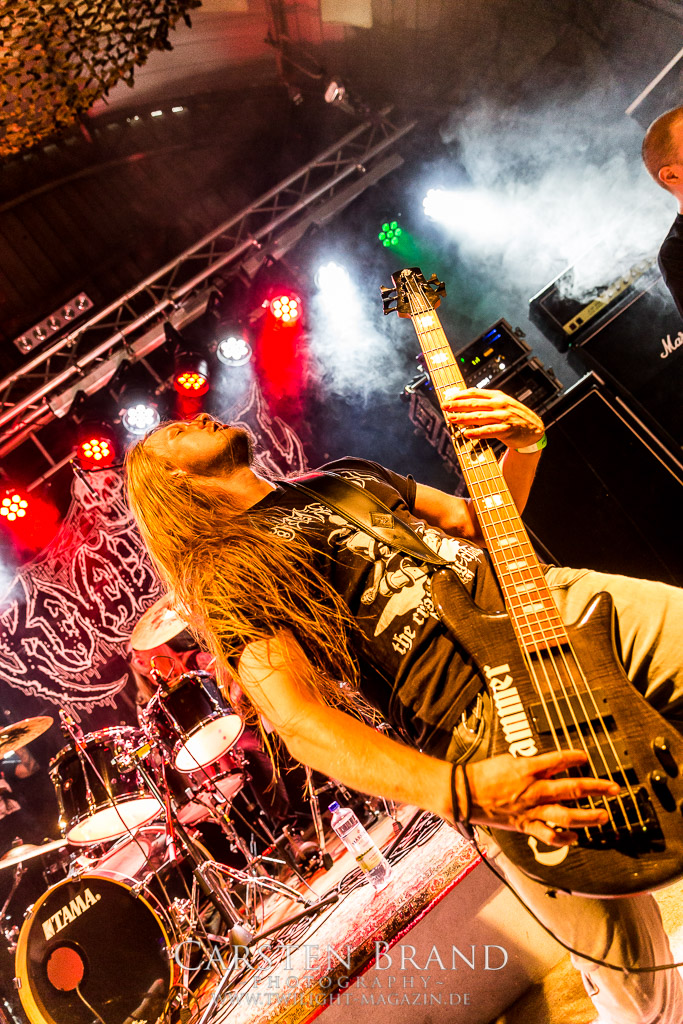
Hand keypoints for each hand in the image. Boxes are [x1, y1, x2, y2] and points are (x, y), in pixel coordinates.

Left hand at [442, 388, 544, 449]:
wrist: (534, 429)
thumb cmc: (514, 417)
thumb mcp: (501, 404)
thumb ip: (485, 402)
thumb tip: (463, 400)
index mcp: (497, 396)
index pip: (475, 392)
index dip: (460, 395)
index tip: (447, 398)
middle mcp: (500, 404)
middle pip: (475, 403)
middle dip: (457, 405)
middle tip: (444, 407)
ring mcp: (504, 417)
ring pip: (479, 417)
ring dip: (463, 418)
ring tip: (451, 419)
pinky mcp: (507, 430)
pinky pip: (489, 431)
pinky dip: (477, 432)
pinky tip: (466, 433)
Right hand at [465, 749, 619, 846]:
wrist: (464, 793)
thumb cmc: (483, 774)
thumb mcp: (509, 760)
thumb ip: (530, 764)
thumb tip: (547, 766)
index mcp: (529, 769)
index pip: (560, 760)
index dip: (576, 757)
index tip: (586, 757)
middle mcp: (535, 790)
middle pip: (572, 788)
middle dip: (596, 788)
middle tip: (613, 789)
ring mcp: (532, 809)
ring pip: (567, 815)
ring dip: (588, 817)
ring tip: (603, 816)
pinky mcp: (525, 825)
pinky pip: (548, 835)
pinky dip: (563, 838)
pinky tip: (574, 837)